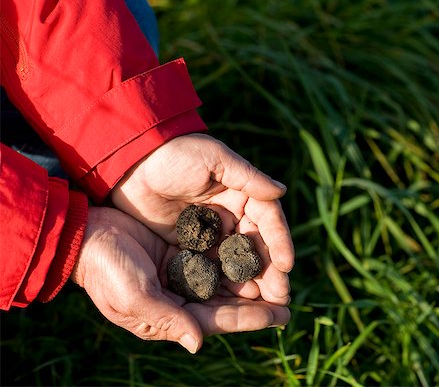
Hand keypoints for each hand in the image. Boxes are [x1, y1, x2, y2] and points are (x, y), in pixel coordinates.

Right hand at [71, 207, 289, 352]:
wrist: (89, 238)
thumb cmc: (107, 271)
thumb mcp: (134, 298)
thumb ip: (167, 319)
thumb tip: (198, 343)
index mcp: (172, 314)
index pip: (220, 319)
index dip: (251, 318)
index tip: (281, 315)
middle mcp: (181, 295)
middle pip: (227, 300)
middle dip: (257, 300)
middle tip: (288, 296)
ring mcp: (181, 271)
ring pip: (223, 277)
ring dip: (248, 275)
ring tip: (278, 272)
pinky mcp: (180, 250)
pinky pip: (211, 253)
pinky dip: (230, 253)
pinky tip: (249, 246)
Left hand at [111, 133, 293, 305]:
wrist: (133, 162)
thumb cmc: (176, 154)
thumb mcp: (214, 159)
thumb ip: (248, 177)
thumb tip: (282, 190)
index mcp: (239, 191)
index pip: (267, 219)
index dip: (279, 241)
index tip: (286, 265)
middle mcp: (229, 212)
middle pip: (255, 244)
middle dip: (269, 269)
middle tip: (280, 295)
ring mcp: (209, 230)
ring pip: (235, 259)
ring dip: (249, 280)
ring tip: (263, 304)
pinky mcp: (188, 243)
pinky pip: (209, 264)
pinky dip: (222, 280)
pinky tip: (231, 299)